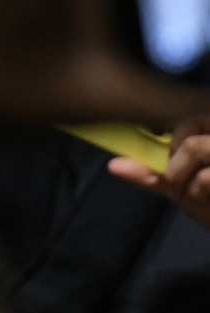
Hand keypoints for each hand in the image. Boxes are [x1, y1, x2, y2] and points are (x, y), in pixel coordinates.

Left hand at [110, 115, 209, 229]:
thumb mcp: (182, 187)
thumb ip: (152, 174)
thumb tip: (113, 165)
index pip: (190, 117)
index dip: (174, 143)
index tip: (175, 167)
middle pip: (192, 127)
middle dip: (176, 163)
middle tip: (181, 186)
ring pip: (196, 147)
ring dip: (184, 178)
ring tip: (194, 195)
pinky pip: (208, 176)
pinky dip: (198, 193)